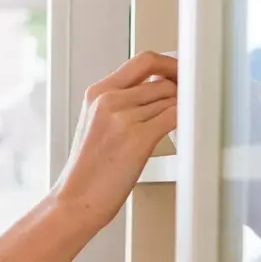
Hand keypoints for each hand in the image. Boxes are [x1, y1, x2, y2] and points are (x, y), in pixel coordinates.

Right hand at [52, 51, 178, 230]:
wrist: (76, 200)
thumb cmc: (87, 171)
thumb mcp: (96, 124)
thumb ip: (122, 101)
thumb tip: (160, 88)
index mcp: (97, 93)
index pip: (143, 61)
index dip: (169, 64)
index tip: (179, 74)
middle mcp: (109, 100)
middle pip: (162, 81)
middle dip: (178, 94)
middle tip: (181, 107)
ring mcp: (123, 118)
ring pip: (171, 99)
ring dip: (177, 114)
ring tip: (167, 132)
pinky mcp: (138, 138)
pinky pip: (175, 117)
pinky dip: (184, 122)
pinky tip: (178, 132)